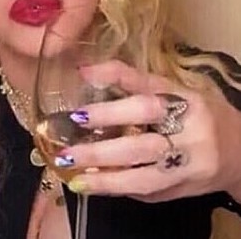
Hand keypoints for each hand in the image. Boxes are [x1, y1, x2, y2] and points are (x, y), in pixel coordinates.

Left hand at [60, 60, 240, 202]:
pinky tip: (93, 183)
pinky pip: (147, 193)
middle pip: (142, 147)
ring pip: (144, 179)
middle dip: (100, 151)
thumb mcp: (172, 88)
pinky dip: (118, 188)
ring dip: (104, 179)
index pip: (146, 104)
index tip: (78, 113)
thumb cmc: (198, 112)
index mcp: (187, 105)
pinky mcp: (184, 191)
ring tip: (73, 175)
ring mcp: (189, 168)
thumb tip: (84, 71)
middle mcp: (191, 138)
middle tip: (67, 151)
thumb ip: (130, 79)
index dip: (111, 108)